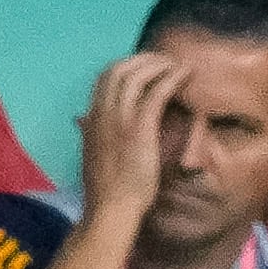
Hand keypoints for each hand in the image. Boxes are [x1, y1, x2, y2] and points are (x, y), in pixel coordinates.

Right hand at [76, 53, 183, 239]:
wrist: (110, 209)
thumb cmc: (105, 188)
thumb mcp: (90, 152)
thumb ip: (89, 132)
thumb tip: (82, 119)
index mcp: (92, 118)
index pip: (104, 77)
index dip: (126, 65)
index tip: (143, 66)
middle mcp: (102, 113)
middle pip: (120, 69)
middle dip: (144, 59)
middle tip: (164, 60)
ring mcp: (120, 119)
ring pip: (138, 76)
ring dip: (160, 65)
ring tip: (177, 65)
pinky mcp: (139, 128)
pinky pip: (157, 92)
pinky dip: (172, 78)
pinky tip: (185, 75)